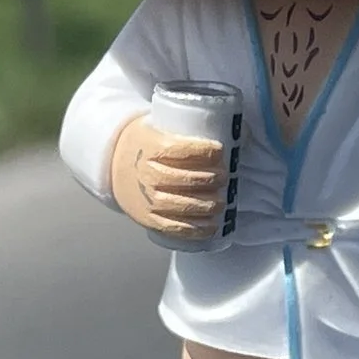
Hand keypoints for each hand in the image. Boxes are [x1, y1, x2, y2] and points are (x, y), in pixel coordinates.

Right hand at [109, 113, 227, 237]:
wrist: (115, 164)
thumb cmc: (148, 144)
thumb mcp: (162, 128)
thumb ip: (194, 129)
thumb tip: (244, 131)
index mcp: (149, 147)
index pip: (177, 150)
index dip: (202, 151)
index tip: (219, 150)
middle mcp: (146, 174)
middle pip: (182, 179)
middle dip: (210, 179)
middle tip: (225, 176)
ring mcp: (147, 199)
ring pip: (180, 205)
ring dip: (206, 205)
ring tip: (222, 202)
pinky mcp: (148, 218)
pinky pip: (172, 227)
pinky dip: (194, 230)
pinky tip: (211, 226)